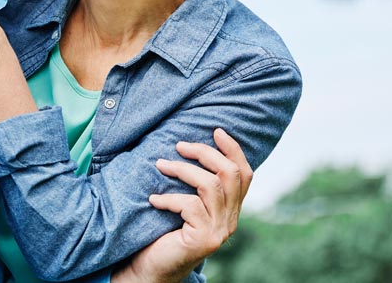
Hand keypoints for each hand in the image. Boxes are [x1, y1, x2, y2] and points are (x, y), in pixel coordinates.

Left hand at [112, 129, 251, 282]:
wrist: (153, 267)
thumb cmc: (164, 228)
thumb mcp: (185, 200)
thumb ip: (195, 181)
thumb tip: (186, 143)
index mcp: (229, 207)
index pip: (244, 174)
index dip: (233, 150)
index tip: (215, 130)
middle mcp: (230, 219)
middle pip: (231, 174)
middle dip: (205, 153)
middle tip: (179, 145)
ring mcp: (219, 231)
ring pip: (211, 186)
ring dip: (182, 170)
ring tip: (160, 164)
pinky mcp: (204, 240)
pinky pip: (190, 206)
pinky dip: (169, 198)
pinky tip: (153, 200)